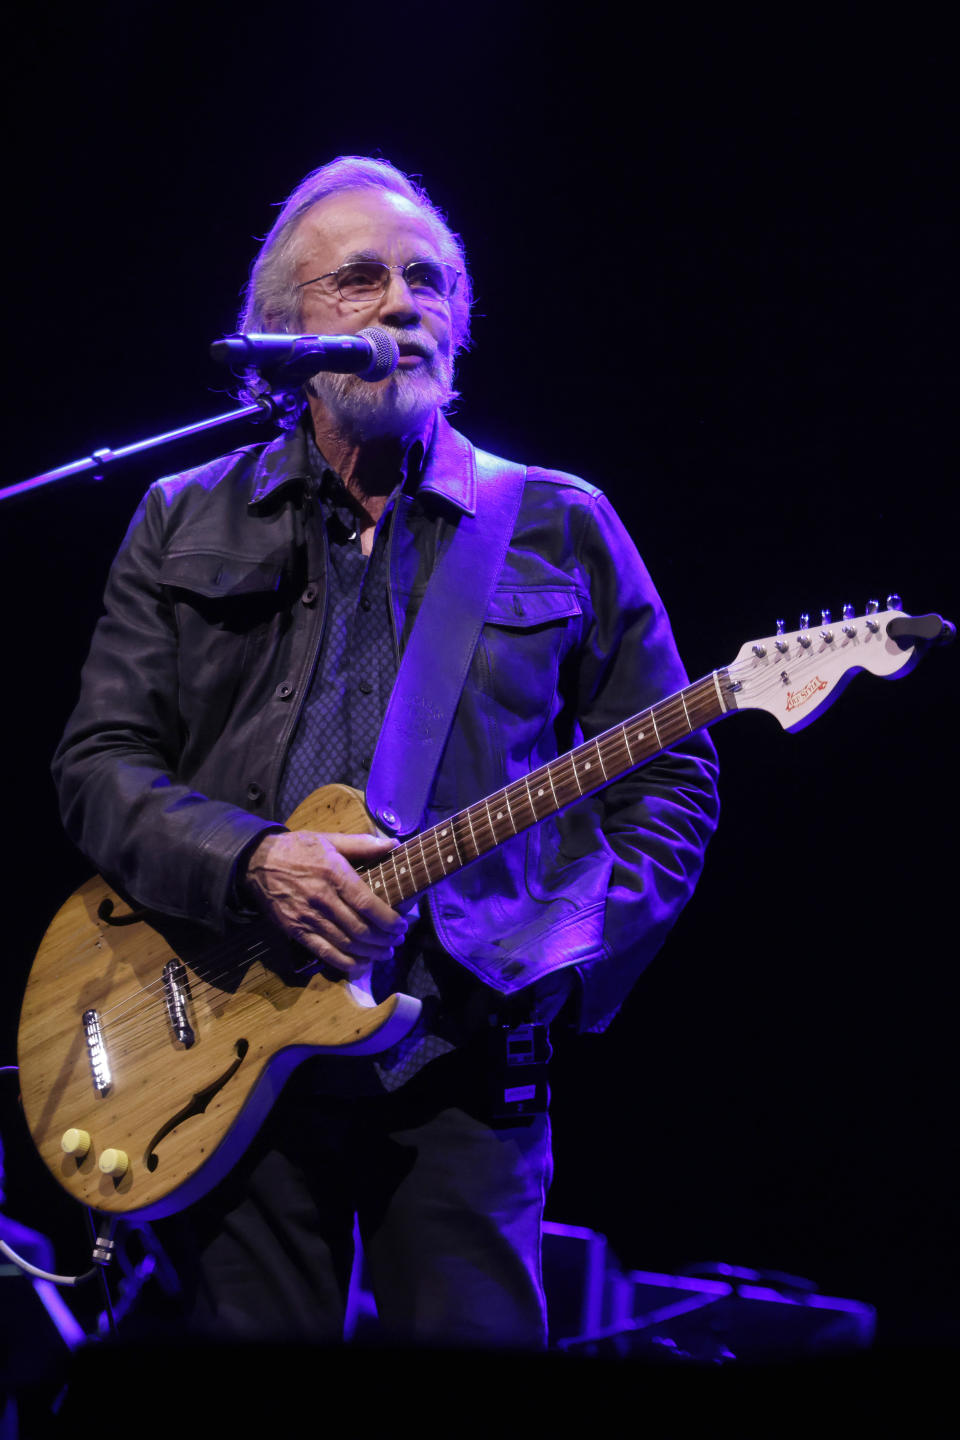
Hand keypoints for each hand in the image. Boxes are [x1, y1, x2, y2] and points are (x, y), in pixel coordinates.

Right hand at [244, 830, 406, 976]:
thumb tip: (393, 844)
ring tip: (385, 953)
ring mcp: (308, 917)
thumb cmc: (298, 849)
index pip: (367, 903)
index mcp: (334, 874)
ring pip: (345, 943)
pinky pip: (324, 952)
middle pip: (359, 928)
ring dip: (370, 953)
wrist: (257, 862)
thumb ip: (362, 844)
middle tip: (398, 940)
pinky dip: (345, 963)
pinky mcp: (296, 930)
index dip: (388, 919)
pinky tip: (360, 965)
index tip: (402, 925)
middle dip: (384, 939)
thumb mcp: (329, 839)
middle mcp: (322, 898)